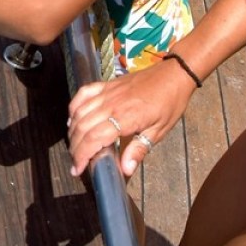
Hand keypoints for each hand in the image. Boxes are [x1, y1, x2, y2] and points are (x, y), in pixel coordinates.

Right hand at [67, 58, 195, 175]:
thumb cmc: (168, 104)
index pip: (93, 139)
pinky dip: (73, 107)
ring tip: (74, 146)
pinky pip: (82, 94)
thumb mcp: (160, 130)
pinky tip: (73, 119)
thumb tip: (125, 170)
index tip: (77, 169)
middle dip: (75, 148)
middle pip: (82, 128)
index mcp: (124, 118)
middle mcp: (110, 105)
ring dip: (72, 131)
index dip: (82, 156)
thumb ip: (139, 149)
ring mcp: (105, 93)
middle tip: (75, 163)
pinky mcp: (105, 84)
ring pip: (79, 113)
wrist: (172, 75)